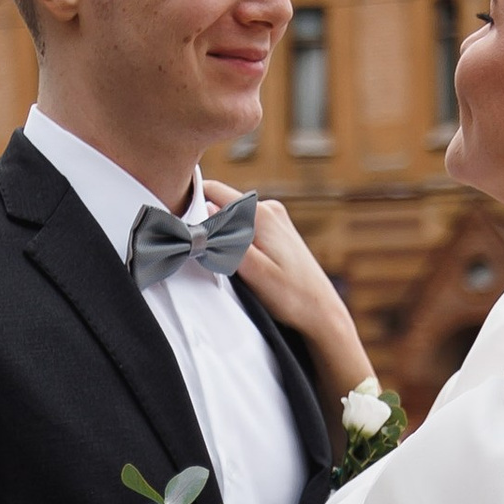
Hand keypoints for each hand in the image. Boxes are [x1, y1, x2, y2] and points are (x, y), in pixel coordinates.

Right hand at [204, 181, 374, 397]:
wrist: (322, 312)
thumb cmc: (291, 296)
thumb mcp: (254, 272)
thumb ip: (228, 241)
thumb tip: (203, 213)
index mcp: (261, 213)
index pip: (213, 191)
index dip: (192, 203)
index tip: (180, 225)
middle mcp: (270, 209)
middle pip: (222, 204)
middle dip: (208, 223)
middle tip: (200, 251)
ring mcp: (276, 219)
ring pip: (234, 218)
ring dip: (222, 235)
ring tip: (222, 261)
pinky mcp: (278, 232)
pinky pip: (246, 228)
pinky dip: (236, 241)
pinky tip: (239, 263)